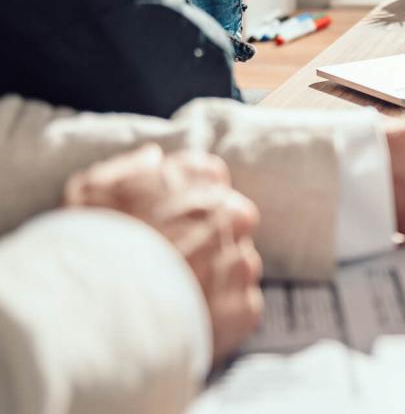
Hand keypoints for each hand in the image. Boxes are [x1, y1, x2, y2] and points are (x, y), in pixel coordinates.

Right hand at [63, 144, 263, 363]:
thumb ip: (129, 168)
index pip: (210, 176)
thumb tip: (154, 158)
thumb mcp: (90, 191)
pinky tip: (188, 317)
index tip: (171, 219)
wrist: (99, 309)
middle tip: (175, 259)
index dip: (190, 199)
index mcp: (196, 178)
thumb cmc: (89, 246)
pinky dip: (222, 312)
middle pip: (234, 218)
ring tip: (177, 293)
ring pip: (239, 262)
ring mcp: (240, 259)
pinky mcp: (244, 304)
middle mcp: (228, 212)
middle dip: (211, 235)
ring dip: (218, 275)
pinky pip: (242, 304)